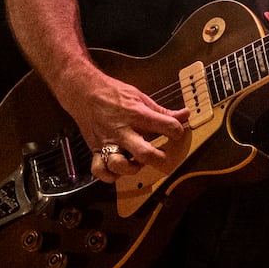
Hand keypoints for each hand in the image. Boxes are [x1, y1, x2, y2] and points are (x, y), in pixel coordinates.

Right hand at [55, 65, 189, 183]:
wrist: (84, 92)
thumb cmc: (112, 93)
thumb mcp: (140, 97)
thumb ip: (162, 110)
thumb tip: (184, 114)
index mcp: (136, 114)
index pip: (166, 125)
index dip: (177, 130)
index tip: (177, 132)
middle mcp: (122, 130)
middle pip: (144, 152)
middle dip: (159, 158)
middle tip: (164, 156)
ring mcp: (108, 141)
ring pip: (120, 164)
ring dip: (132, 168)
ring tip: (137, 163)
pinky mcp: (96, 149)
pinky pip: (100, 170)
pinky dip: (109, 175)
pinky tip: (117, 171)